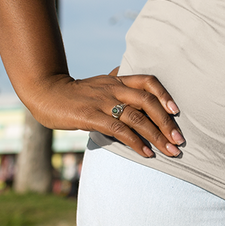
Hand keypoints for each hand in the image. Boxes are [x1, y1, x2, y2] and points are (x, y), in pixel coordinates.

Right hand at [25, 68, 182, 158]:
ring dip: (156, 136)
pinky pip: (119, 130)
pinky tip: (146, 154)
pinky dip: (135, 142)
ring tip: (169, 151)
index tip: (177, 112)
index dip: (165, 95)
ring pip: (137, 118)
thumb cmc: (74, 92)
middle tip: (179, 140)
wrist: (45, 93)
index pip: (148, 81)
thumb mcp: (98, 83)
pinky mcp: (91, 116)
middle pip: (148, 101)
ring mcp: (102, 102)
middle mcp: (114, 89)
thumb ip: (114, 81)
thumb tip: (123, 72)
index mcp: (117, 81)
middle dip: (166, 122)